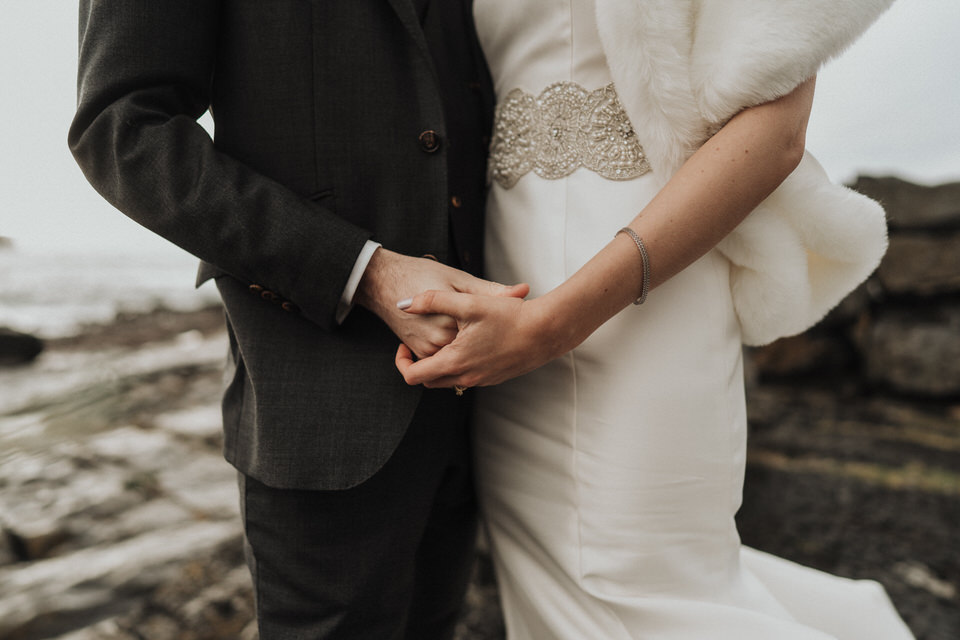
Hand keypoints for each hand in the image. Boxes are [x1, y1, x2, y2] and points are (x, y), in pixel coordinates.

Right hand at [355, 248, 528, 357]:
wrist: (382, 281)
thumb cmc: (420, 274)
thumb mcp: (458, 279)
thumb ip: (491, 290)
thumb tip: (523, 291)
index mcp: (453, 324)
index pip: (491, 336)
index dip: (502, 327)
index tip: (506, 319)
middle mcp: (438, 343)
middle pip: (476, 350)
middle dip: (486, 340)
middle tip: (490, 323)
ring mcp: (427, 351)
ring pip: (459, 357)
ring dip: (468, 346)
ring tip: (474, 327)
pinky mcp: (418, 352)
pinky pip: (443, 358)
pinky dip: (453, 348)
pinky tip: (457, 331)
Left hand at [394, 291, 569, 388]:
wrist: (547, 331)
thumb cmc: (510, 316)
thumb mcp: (468, 302)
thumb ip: (432, 300)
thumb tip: (403, 303)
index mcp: (455, 362)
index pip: (413, 376)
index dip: (401, 360)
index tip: (405, 343)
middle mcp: (466, 377)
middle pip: (428, 381)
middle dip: (418, 364)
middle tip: (421, 340)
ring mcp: (481, 380)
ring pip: (448, 380)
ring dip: (439, 364)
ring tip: (444, 339)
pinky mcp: (494, 378)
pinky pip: (467, 377)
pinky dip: (459, 365)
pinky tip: (468, 341)